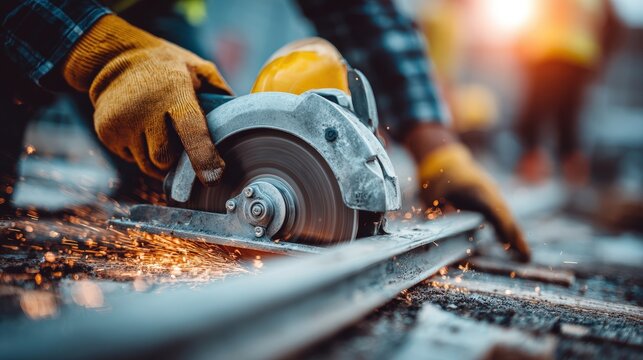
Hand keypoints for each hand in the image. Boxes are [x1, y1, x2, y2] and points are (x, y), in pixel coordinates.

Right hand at [63, 15, 231, 184]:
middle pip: (166, 158)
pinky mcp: (106, 132)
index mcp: (175, 93)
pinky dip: (140, 153)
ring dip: (159, 160)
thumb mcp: (197, 69)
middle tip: (180, 144)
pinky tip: (141, 131)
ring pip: (148, 165)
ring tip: (160, 136)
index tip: (214, 177)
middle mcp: (146, 110)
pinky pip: (131, 159)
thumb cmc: (166, 68)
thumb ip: (219, 92)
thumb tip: (243, 118)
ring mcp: (123, 123)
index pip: (192, 132)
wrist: (114, 58)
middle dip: (176, 159)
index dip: (203, 157)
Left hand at [406, 124, 530, 261]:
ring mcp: (492, 193)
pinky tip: (514, 244)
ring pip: (507, 216)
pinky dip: (508, 228)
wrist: (446, 161)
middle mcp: (489, 191)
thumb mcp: (433, 195)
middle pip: (505, 216)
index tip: (509, 244)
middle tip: (526, 257)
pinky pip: (502, 215)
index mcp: (476, 190)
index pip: (494, 211)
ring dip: (515, 234)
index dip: (502, 228)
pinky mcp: (491, 197)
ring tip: (525, 256)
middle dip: (515, 236)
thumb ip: (440, 211)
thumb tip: (445, 224)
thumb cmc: (438, 179)